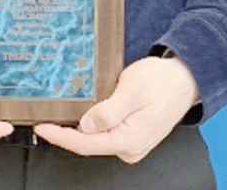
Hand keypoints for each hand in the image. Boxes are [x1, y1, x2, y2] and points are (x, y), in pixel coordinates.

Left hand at [33, 55, 198, 163]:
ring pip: (96, 140)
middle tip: (44, 117)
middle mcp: (130, 147)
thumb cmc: (162, 81)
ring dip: (77, 128)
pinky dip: (91, 125)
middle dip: (65, 133)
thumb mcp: (133, 89)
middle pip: (88, 145)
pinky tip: (80, 114)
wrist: (185, 79)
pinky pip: (106, 135)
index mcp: (129, 139)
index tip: (41, 127)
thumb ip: (109, 111)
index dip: (60, 136)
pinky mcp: (132, 136)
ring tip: (57, 114)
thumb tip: (86, 126)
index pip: (86, 144)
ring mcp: (132, 144)